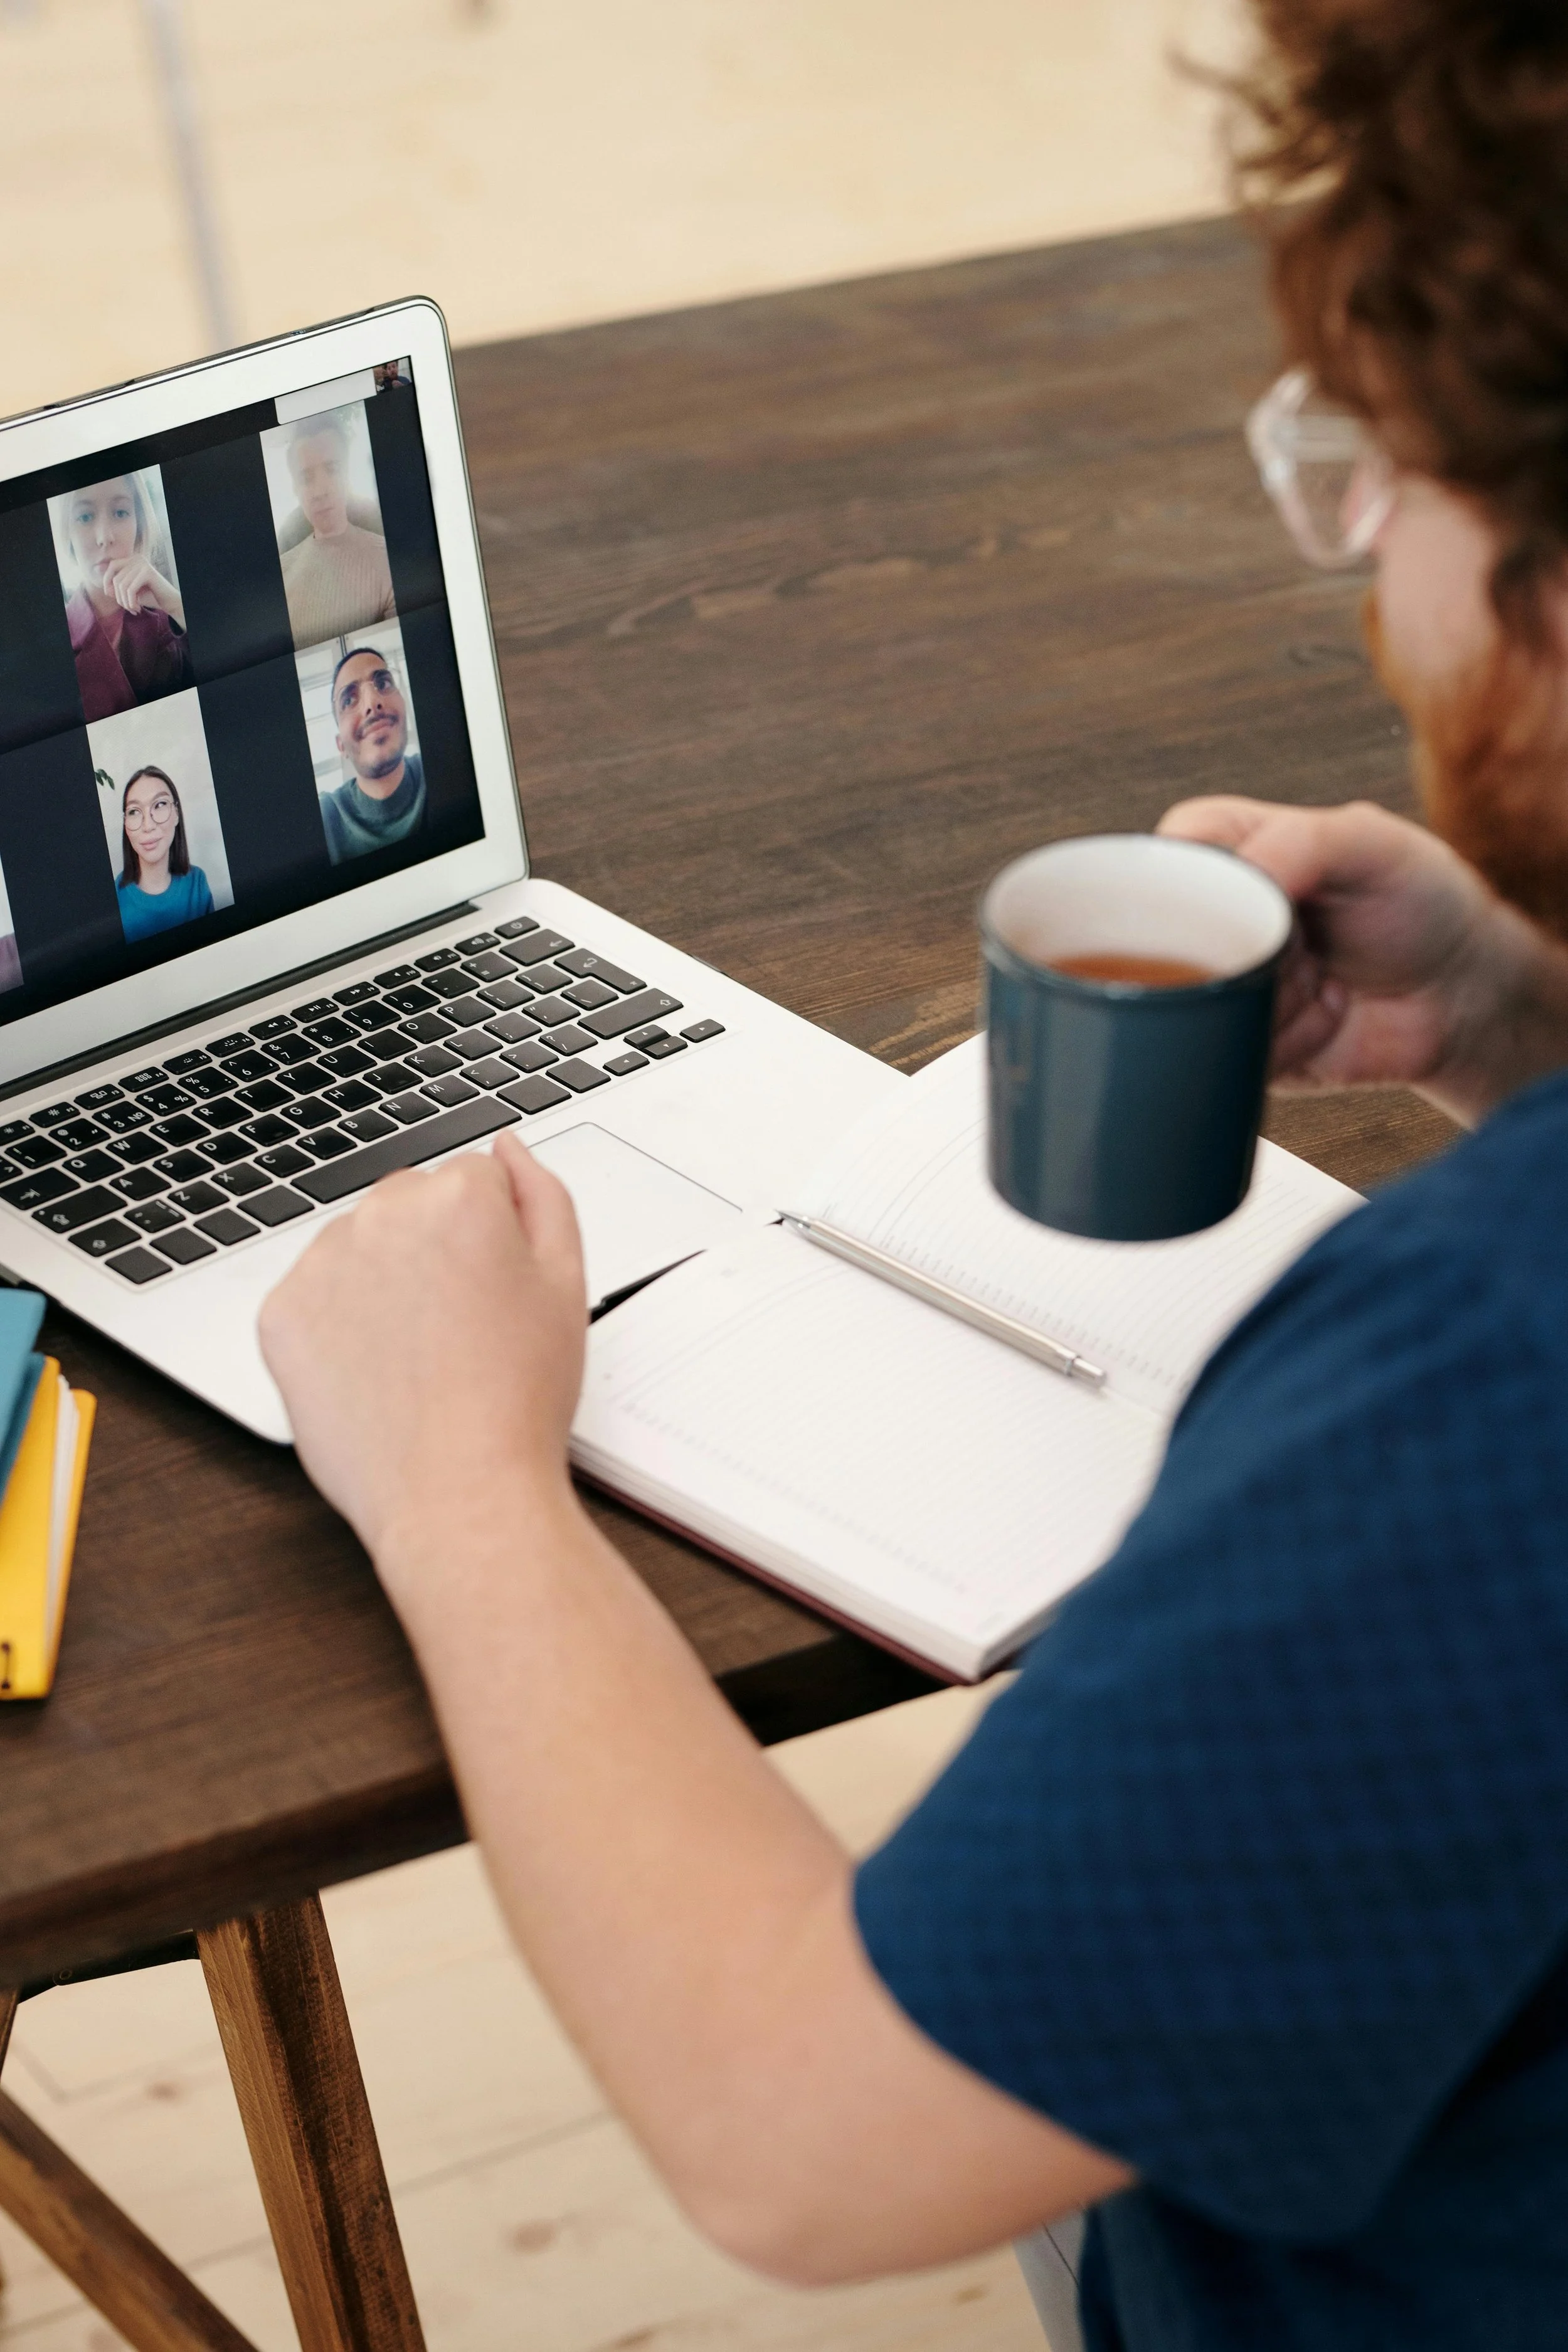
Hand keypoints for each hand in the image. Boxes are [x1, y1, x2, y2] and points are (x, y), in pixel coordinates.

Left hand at [100, 556, 183, 628]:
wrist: (170, 602)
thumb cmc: (150, 596)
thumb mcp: (130, 591)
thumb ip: (117, 587)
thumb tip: (106, 589)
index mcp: (132, 559)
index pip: (111, 566)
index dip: (107, 581)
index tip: (112, 596)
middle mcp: (137, 558)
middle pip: (116, 578)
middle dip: (118, 596)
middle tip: (127, 607)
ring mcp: (143, 564)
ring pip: (122, 585)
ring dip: (125, 601)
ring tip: (133, 609)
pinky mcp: (148, 573)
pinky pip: (130, 589)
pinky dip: (130, 602)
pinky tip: (137, 608)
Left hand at [258, 1135, 587, 1595]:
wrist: (459, 1494)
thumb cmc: (519, 1399)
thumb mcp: (567, 1283)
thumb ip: (543, 1194)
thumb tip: (506, 1146)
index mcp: (459, 1197)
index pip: (472, 1179)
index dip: (492, 1240)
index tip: (497, 1291)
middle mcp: (381, 1215)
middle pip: (409, 1204)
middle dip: (432, 1248)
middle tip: (463, 1329)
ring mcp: (320, 1265)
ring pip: (356, 1248)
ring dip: (381, 1281)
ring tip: (419, 1357)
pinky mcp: (280, 1317)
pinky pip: (312, 1298)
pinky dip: (337, 1326)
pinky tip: (375, 1372)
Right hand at [1157, 796, 1567, 1121]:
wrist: (1461, 998)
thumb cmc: (1423, 902)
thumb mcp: (1372, 844)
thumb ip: (1301, 842)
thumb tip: (1235, 880)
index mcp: (1228, 848)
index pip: (1163, 859)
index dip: (1189, 889)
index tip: (1241, 907)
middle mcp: (1212, 915)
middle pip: (1164, 944)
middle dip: (1238, 958)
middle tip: (1301, 950)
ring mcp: (1220, 982)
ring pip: (1193, 1007)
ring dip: (1265, 1004)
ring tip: (1322, 982)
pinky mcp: (1234, 1041)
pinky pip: (1221, 1055)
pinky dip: (1276, 1045)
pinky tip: (1322, 1021)